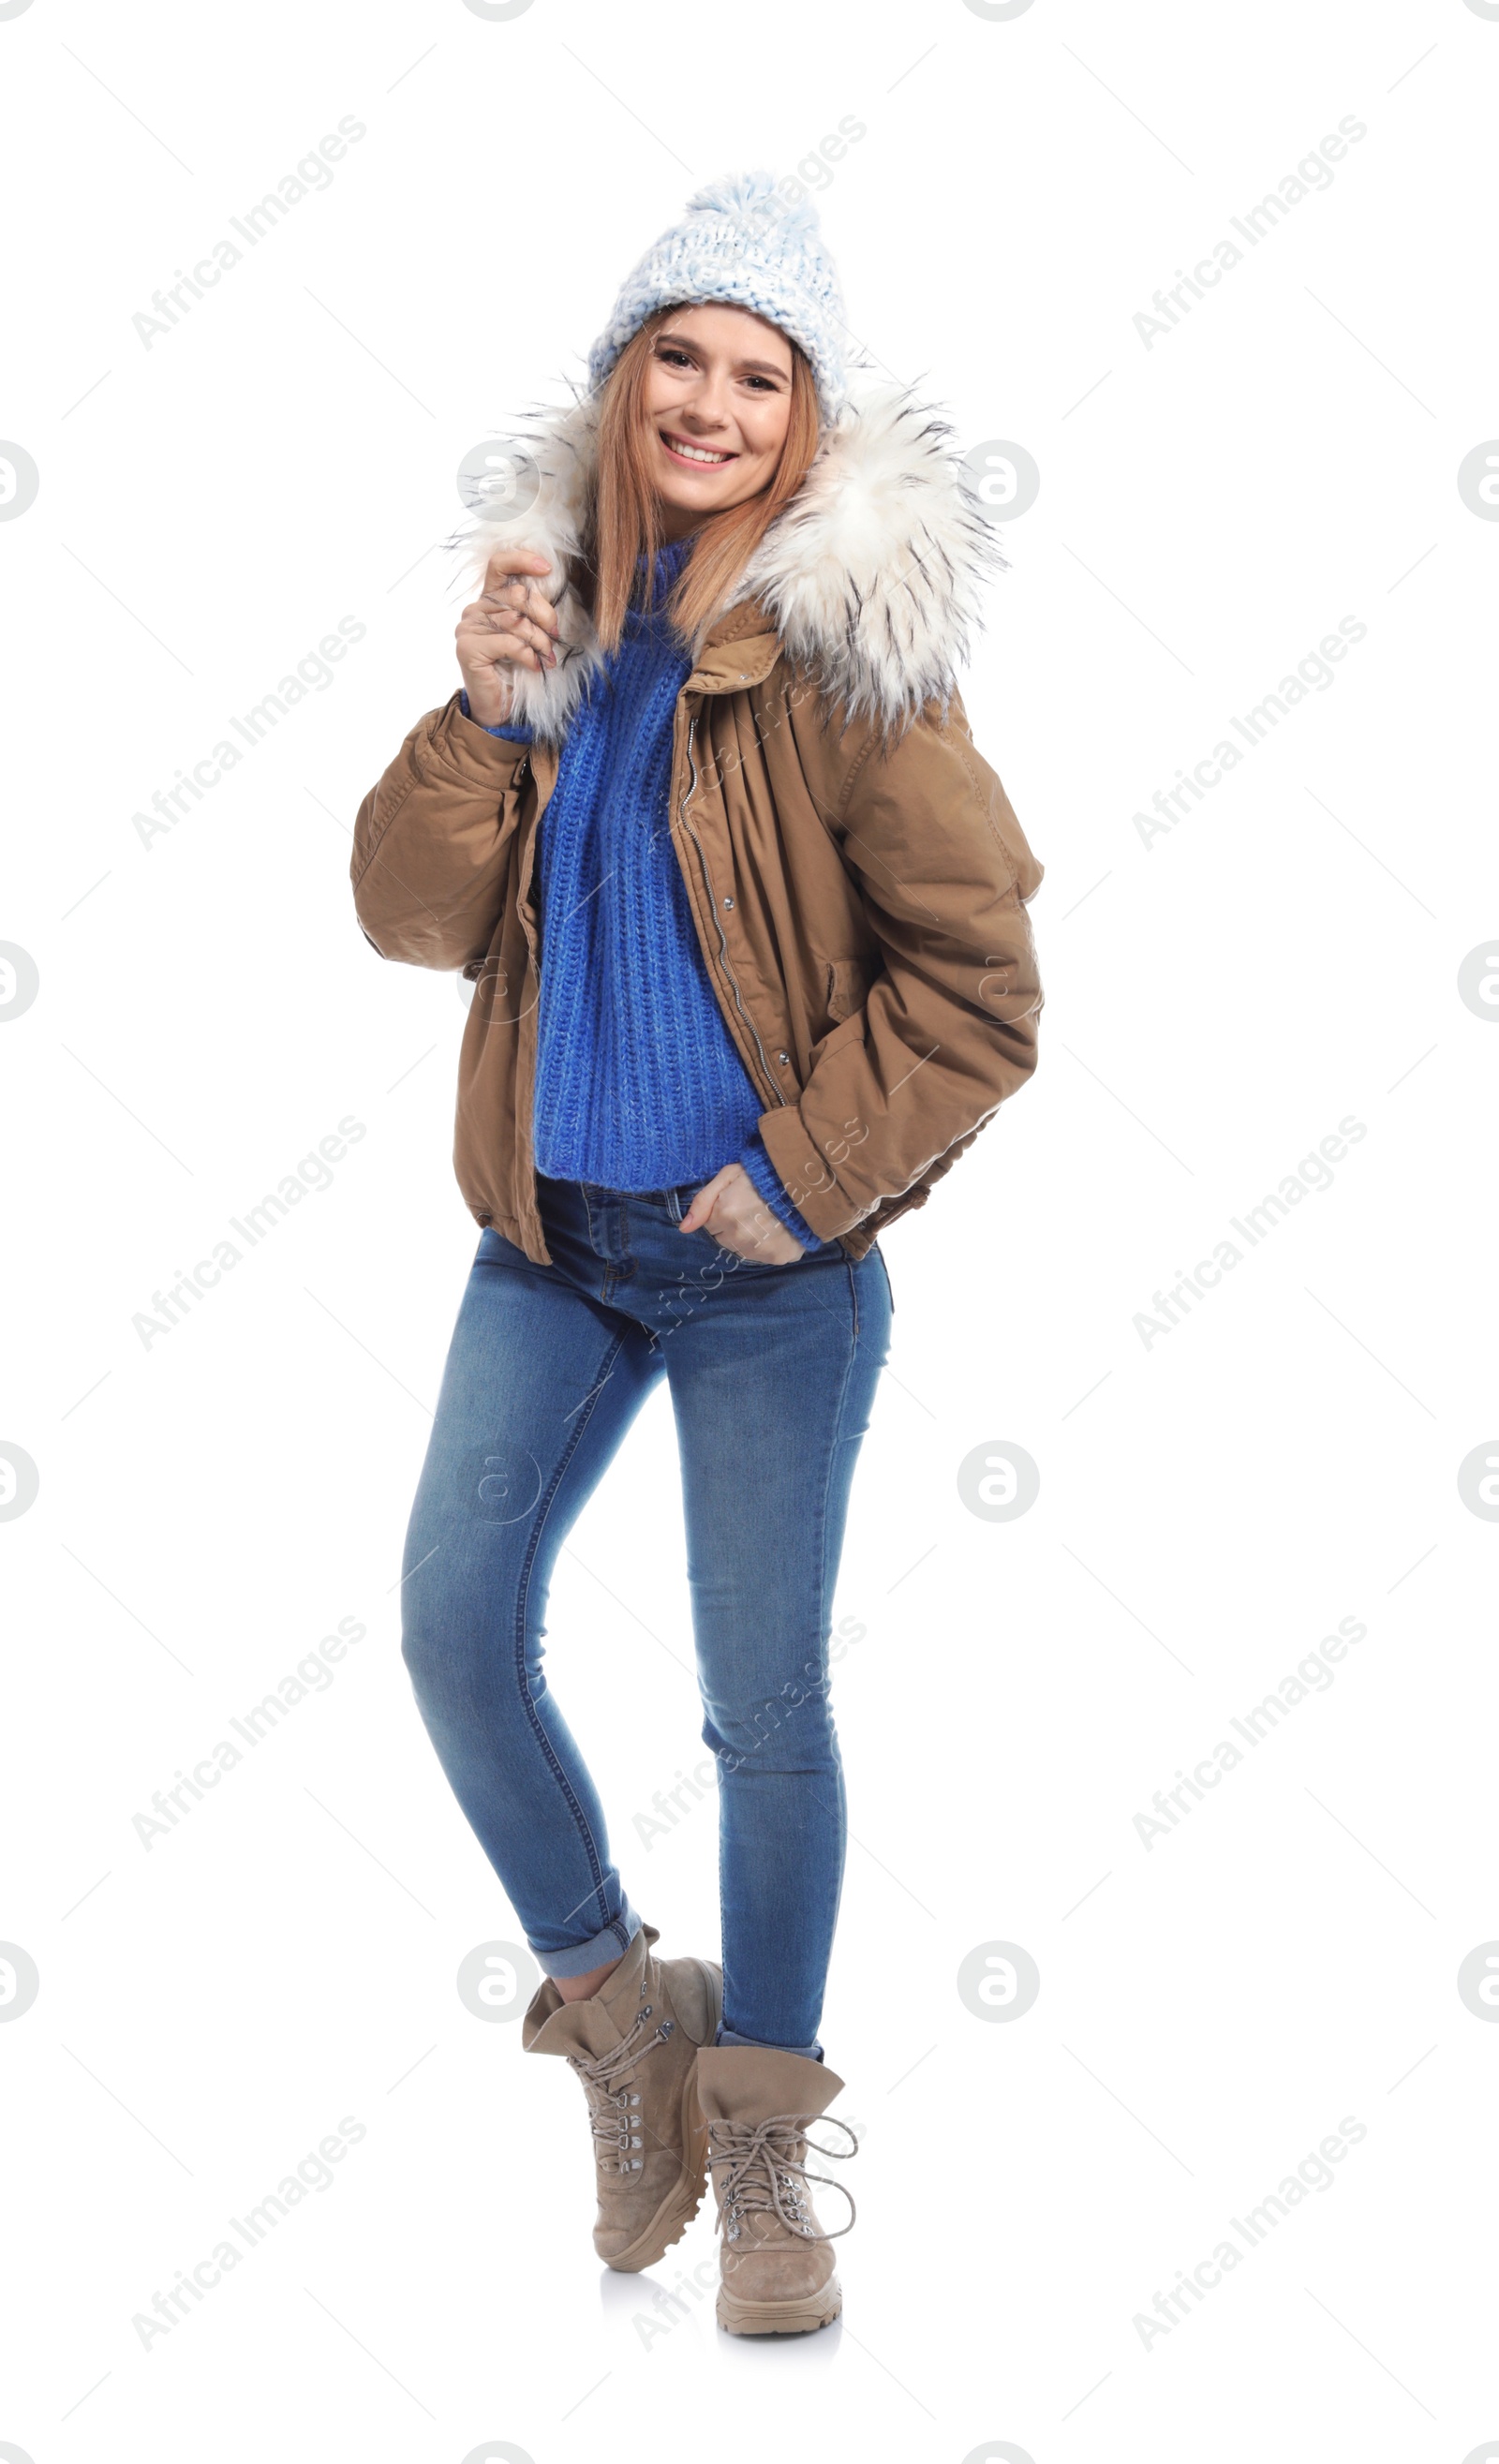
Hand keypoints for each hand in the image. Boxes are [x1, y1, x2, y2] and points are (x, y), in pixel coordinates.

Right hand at [456, 547, 559, 727]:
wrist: (499, 708)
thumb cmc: (517, 670)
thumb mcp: (529, 635)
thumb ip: (533, 613)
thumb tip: (554, 592)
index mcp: (489, 600)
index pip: (499, 564)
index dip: (522, 559)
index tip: (547, 568)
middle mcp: (475, 609)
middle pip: (517, 595)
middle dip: (545, 615)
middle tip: (555, 635)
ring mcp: (468, 627)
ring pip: (517, 621)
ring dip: (540, 641)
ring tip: (548, 657)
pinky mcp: (468, 647)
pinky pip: (509, 642)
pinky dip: (528, 656)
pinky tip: (534, 667)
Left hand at [679, 1163, 805, 1264]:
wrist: (807, 1182)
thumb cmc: (764, 1175)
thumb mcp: (729, 1175)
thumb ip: (703, 1201)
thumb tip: (683, 1228)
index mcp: (725, 1214)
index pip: (710, 1225)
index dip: (722, 1212)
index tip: (736, 1201)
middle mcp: (739, 1236)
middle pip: (724, 1240)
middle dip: (732, 1227)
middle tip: (752, 1209)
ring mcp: (759, 1250)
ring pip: (741, 1250)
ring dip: (748, 1238)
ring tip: (765, 1219)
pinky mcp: (777, 1257)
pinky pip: (762, 1256)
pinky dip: (767, 1246)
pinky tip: (776, 1229)